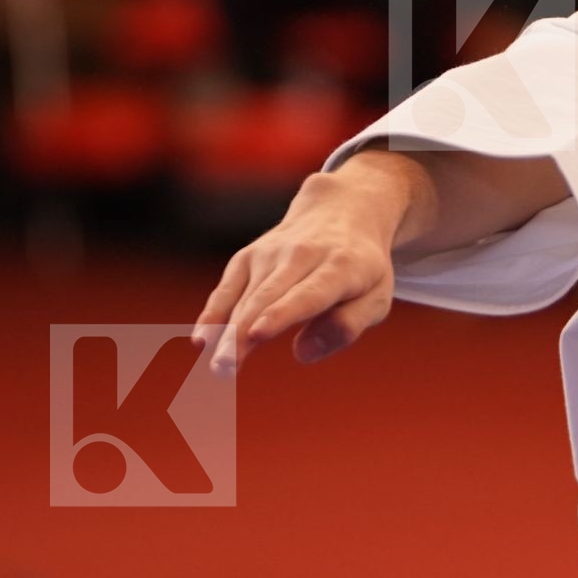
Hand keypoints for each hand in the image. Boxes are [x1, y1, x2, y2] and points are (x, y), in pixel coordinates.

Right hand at [191, 170, 398, 375]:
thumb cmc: (362, 268)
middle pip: (268, 298)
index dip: (282, 313)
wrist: (342, 209)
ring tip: (218, 368)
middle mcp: (302, 254)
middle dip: (244, 332)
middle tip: (226, 368)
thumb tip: (304, 353)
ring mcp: (271, 252)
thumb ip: (349, 325)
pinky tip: (201, 340)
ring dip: (228, 332)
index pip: (309, 293)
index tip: (258, 334)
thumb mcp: (376, 297)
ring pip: (246, 297)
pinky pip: (228, 288)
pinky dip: (214, 313)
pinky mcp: (249, 256)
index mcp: (342, 266)